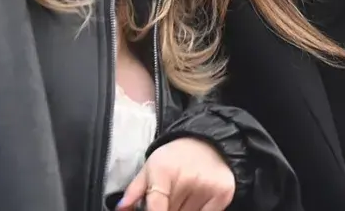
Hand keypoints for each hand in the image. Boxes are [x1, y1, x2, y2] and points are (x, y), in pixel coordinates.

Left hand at [118, 137, 235, 210]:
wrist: (208, 141)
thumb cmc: (175, 157)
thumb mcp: (151, 166)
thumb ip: (135, 190)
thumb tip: (121, 209)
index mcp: (164, 171)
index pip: (157, 208)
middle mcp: (187, 179)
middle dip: (168, 209)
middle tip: (170, 198)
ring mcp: (207, 188)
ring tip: (183, 197)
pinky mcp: (223, 195)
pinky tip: (196, 200)